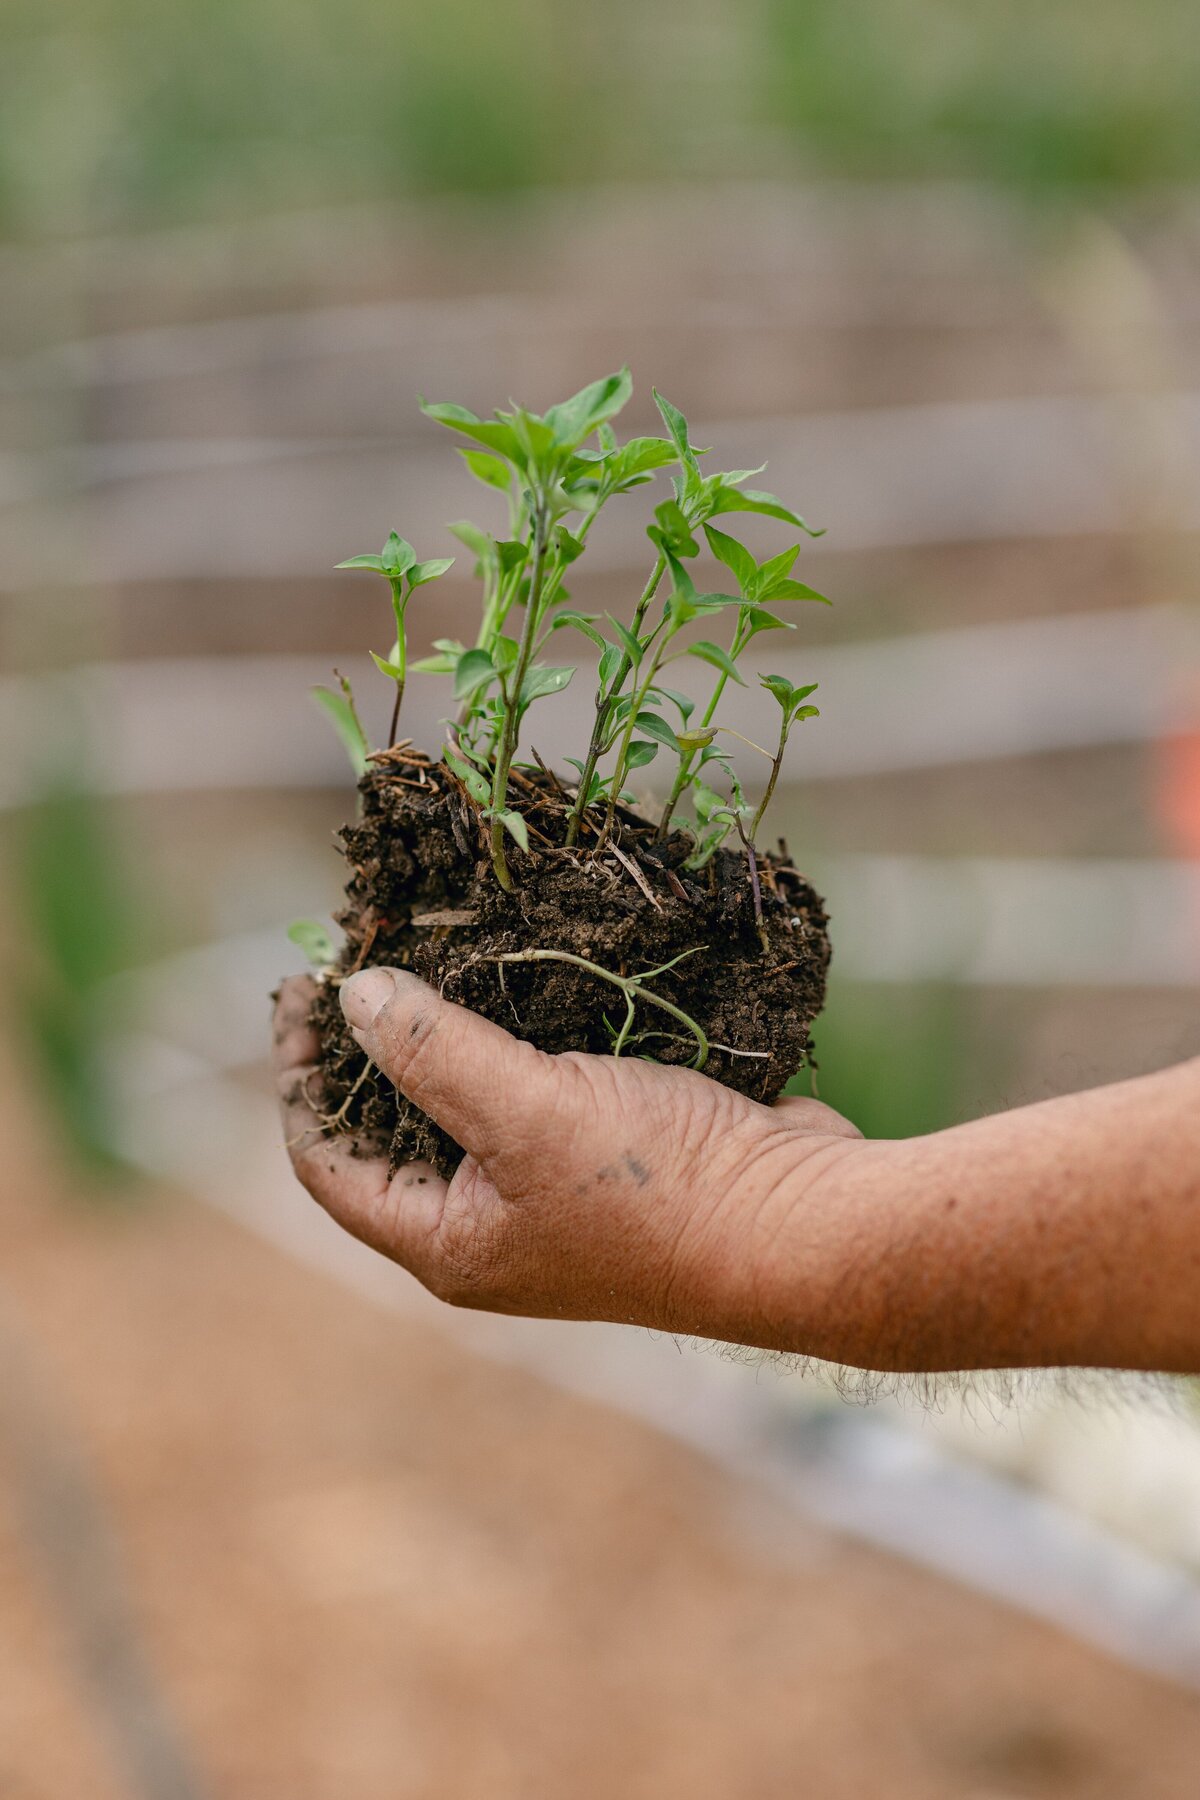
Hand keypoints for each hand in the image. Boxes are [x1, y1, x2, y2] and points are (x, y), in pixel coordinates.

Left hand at [273, 968, 862, 1348]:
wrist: (806, 1225)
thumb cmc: (660, 1189)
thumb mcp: (526, 1111)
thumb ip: (432, 1052)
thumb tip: (354, 999)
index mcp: (448, 1243)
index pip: (327, 1159)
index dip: (298, 1073)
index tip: (302, 983)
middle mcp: (491, 1227)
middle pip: (392, 1129)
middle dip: (369, 1044)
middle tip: (363, 953)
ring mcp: (553, 1195)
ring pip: (470, 1102)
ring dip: (446, 1031)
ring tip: (431, 950)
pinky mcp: (612, 1156)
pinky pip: (539, 1088)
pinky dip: (520, 1034)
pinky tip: (525, 975)